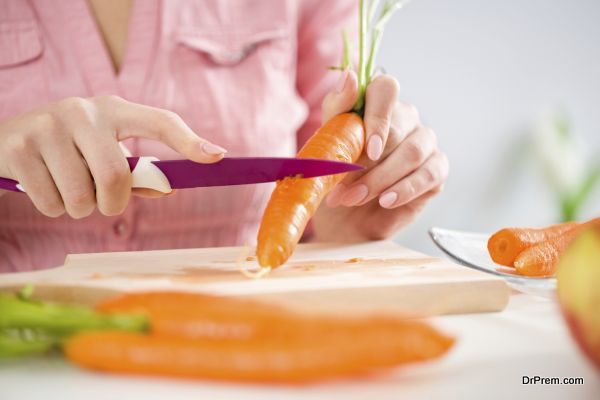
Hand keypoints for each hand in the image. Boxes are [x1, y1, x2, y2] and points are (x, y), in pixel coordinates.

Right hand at [0, 96, 226, 217]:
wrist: (5, 139)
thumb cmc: (69, 151)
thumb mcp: (102, 150)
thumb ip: (136, 172)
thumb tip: (169, 189)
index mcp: (112, 109)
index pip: (159, 121)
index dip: (189, 141)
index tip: (217, 157)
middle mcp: (82, 111)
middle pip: (117, 176)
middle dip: (112, 204)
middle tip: (101, 202)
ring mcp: (47, 126)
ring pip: (81, 197)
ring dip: (79, 208)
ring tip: (67, 188)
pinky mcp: (17, 148)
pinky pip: (52, 203)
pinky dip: (53, 208)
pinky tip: (43, 186)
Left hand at [312, 71, 447, 241]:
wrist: (344, 219)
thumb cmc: (336, 178)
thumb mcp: (327, 143)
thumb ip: (337, 109)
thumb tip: (350, 76)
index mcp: (378, 105)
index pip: (386, 89)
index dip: (378, 116)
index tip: (367, 148)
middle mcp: (406, 118)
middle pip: (398, 127)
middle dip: (367, 162)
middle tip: (341, 187)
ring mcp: (425, 143)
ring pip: (412, 153)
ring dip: (380, 179)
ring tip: (354, 198)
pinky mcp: (437, 170)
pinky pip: (429, 175)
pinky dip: (404, 190)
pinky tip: (385, 201)